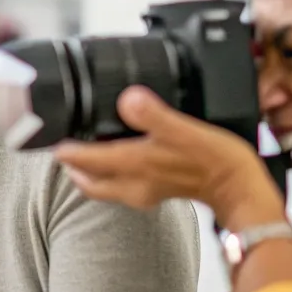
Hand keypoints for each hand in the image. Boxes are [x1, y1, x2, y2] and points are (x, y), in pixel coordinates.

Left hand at [54, 86, 283, 229]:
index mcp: (133, 165)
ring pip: (104, 186)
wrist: (242, 190)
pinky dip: (113, 174)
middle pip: (88, 180)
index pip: (84, 160)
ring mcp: (145, 191)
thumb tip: (127, 99)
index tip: (50, 138)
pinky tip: (123, 159)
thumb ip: (153, 115)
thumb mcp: (184, 130)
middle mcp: (133, 183)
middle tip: (62, 149)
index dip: (64, 150)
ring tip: (85, 153)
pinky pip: (123, 186)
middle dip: (72, 166)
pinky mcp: (158, 191)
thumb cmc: (216, 161)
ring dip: (91, 172)